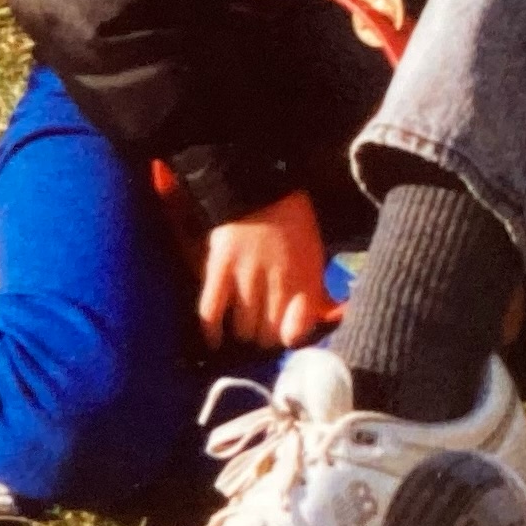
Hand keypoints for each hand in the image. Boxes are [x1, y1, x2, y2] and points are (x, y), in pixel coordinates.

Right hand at [199, 189, 339, 351]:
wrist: (260, 186)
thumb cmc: (293, 222)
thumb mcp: (314, 254)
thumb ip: (314, 290)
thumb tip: (311, 323)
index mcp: (305, 277)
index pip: (297, 330)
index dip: (290, 337)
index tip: (285, 333)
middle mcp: (277, 281)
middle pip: (268, 335)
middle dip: (266, 336)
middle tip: (262, 329)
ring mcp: (245, 276)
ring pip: (242, 329)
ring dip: (243, 332)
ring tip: (243, 325)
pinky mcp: (218, 269)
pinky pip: (211, 310)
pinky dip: (211, 331)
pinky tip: (214, 340)